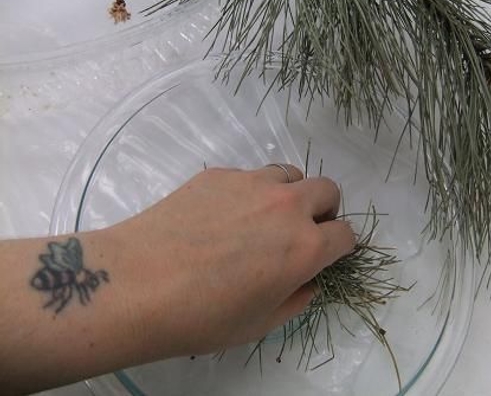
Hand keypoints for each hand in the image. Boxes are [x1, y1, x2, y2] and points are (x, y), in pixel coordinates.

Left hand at [113, 165, 354, 356]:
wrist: (138, 284)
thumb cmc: (202, 316)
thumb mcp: (260, 323)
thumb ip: (296, 299)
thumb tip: (307, 280)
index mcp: (305, 247)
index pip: (345, 235)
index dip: (340, 247)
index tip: (326, 254)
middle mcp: (286, 207)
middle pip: (327, 190)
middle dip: (323, 210)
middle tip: (300, 231)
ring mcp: (251, 184)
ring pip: (289, 174)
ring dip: (288, 194)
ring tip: (261, 218)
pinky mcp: (218, 174)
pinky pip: (248, 176)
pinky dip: (248, 192)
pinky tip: (219, 216)